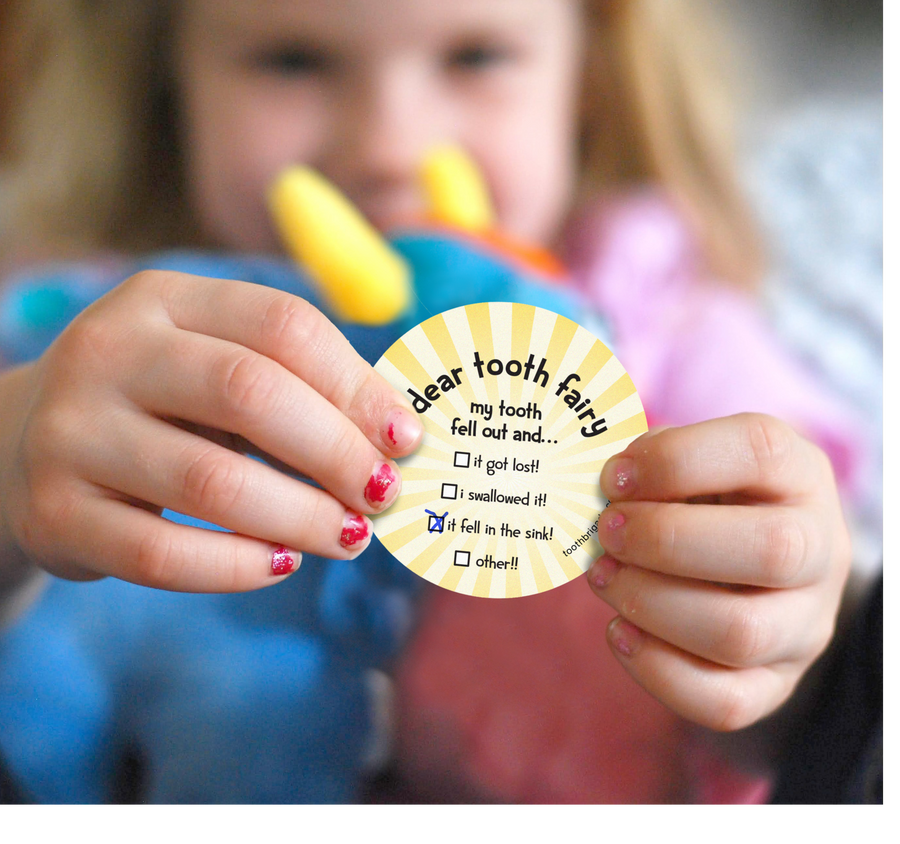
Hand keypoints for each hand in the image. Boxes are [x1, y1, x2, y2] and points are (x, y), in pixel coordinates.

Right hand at [0, 271, 421, 590]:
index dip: (357, 385)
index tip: (405, 438)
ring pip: (212, 482)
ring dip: (301, 517)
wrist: (24, 446)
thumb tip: (397, 437)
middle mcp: (109, 350)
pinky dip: (239, 566)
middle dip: (337, 452)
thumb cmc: (159, 405)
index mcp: (164, 299)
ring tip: (348, 537)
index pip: (282, 325)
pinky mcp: (55, 512)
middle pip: (250, 392)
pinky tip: (282, 564)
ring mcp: (71, 431)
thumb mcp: (214, 367)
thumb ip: (297, 387)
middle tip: (383, 494)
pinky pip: (164, 553)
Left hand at [588, 414, 851, 730]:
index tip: (614, 478)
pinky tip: (619, 631)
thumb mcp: (690, 461)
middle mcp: (820, 550)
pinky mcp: (775, 684)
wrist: (751, 563)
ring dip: (651, 604)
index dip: (675, 461)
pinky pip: (725, 701)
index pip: (759, 451)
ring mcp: (805, 625)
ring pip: (741, 634)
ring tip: (604, 577)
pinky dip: (656, 670)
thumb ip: (652, 461)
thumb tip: (601, 488)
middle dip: (666, 540)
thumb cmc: (706, 498)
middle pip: (769, 551)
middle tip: (608, 532)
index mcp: (798, 473)